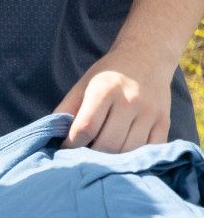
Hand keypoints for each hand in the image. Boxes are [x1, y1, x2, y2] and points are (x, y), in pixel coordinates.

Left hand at [56, 43, 173, 151]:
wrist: (146, 58)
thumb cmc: (109, 74)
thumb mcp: (83, 84)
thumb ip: (67, 108)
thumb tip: (53, 134)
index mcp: (104, 90)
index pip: (86, 128)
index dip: (72, 144)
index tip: (65, 149)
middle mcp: (130, 101)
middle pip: (108, 143)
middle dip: (91, 156)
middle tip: (83, 156)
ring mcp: (150, 113)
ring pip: (128, 150)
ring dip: (112, 160)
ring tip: (101, 157)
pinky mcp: (164, 123)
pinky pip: (149, 150)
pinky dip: (134, 157)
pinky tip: (123, 155)